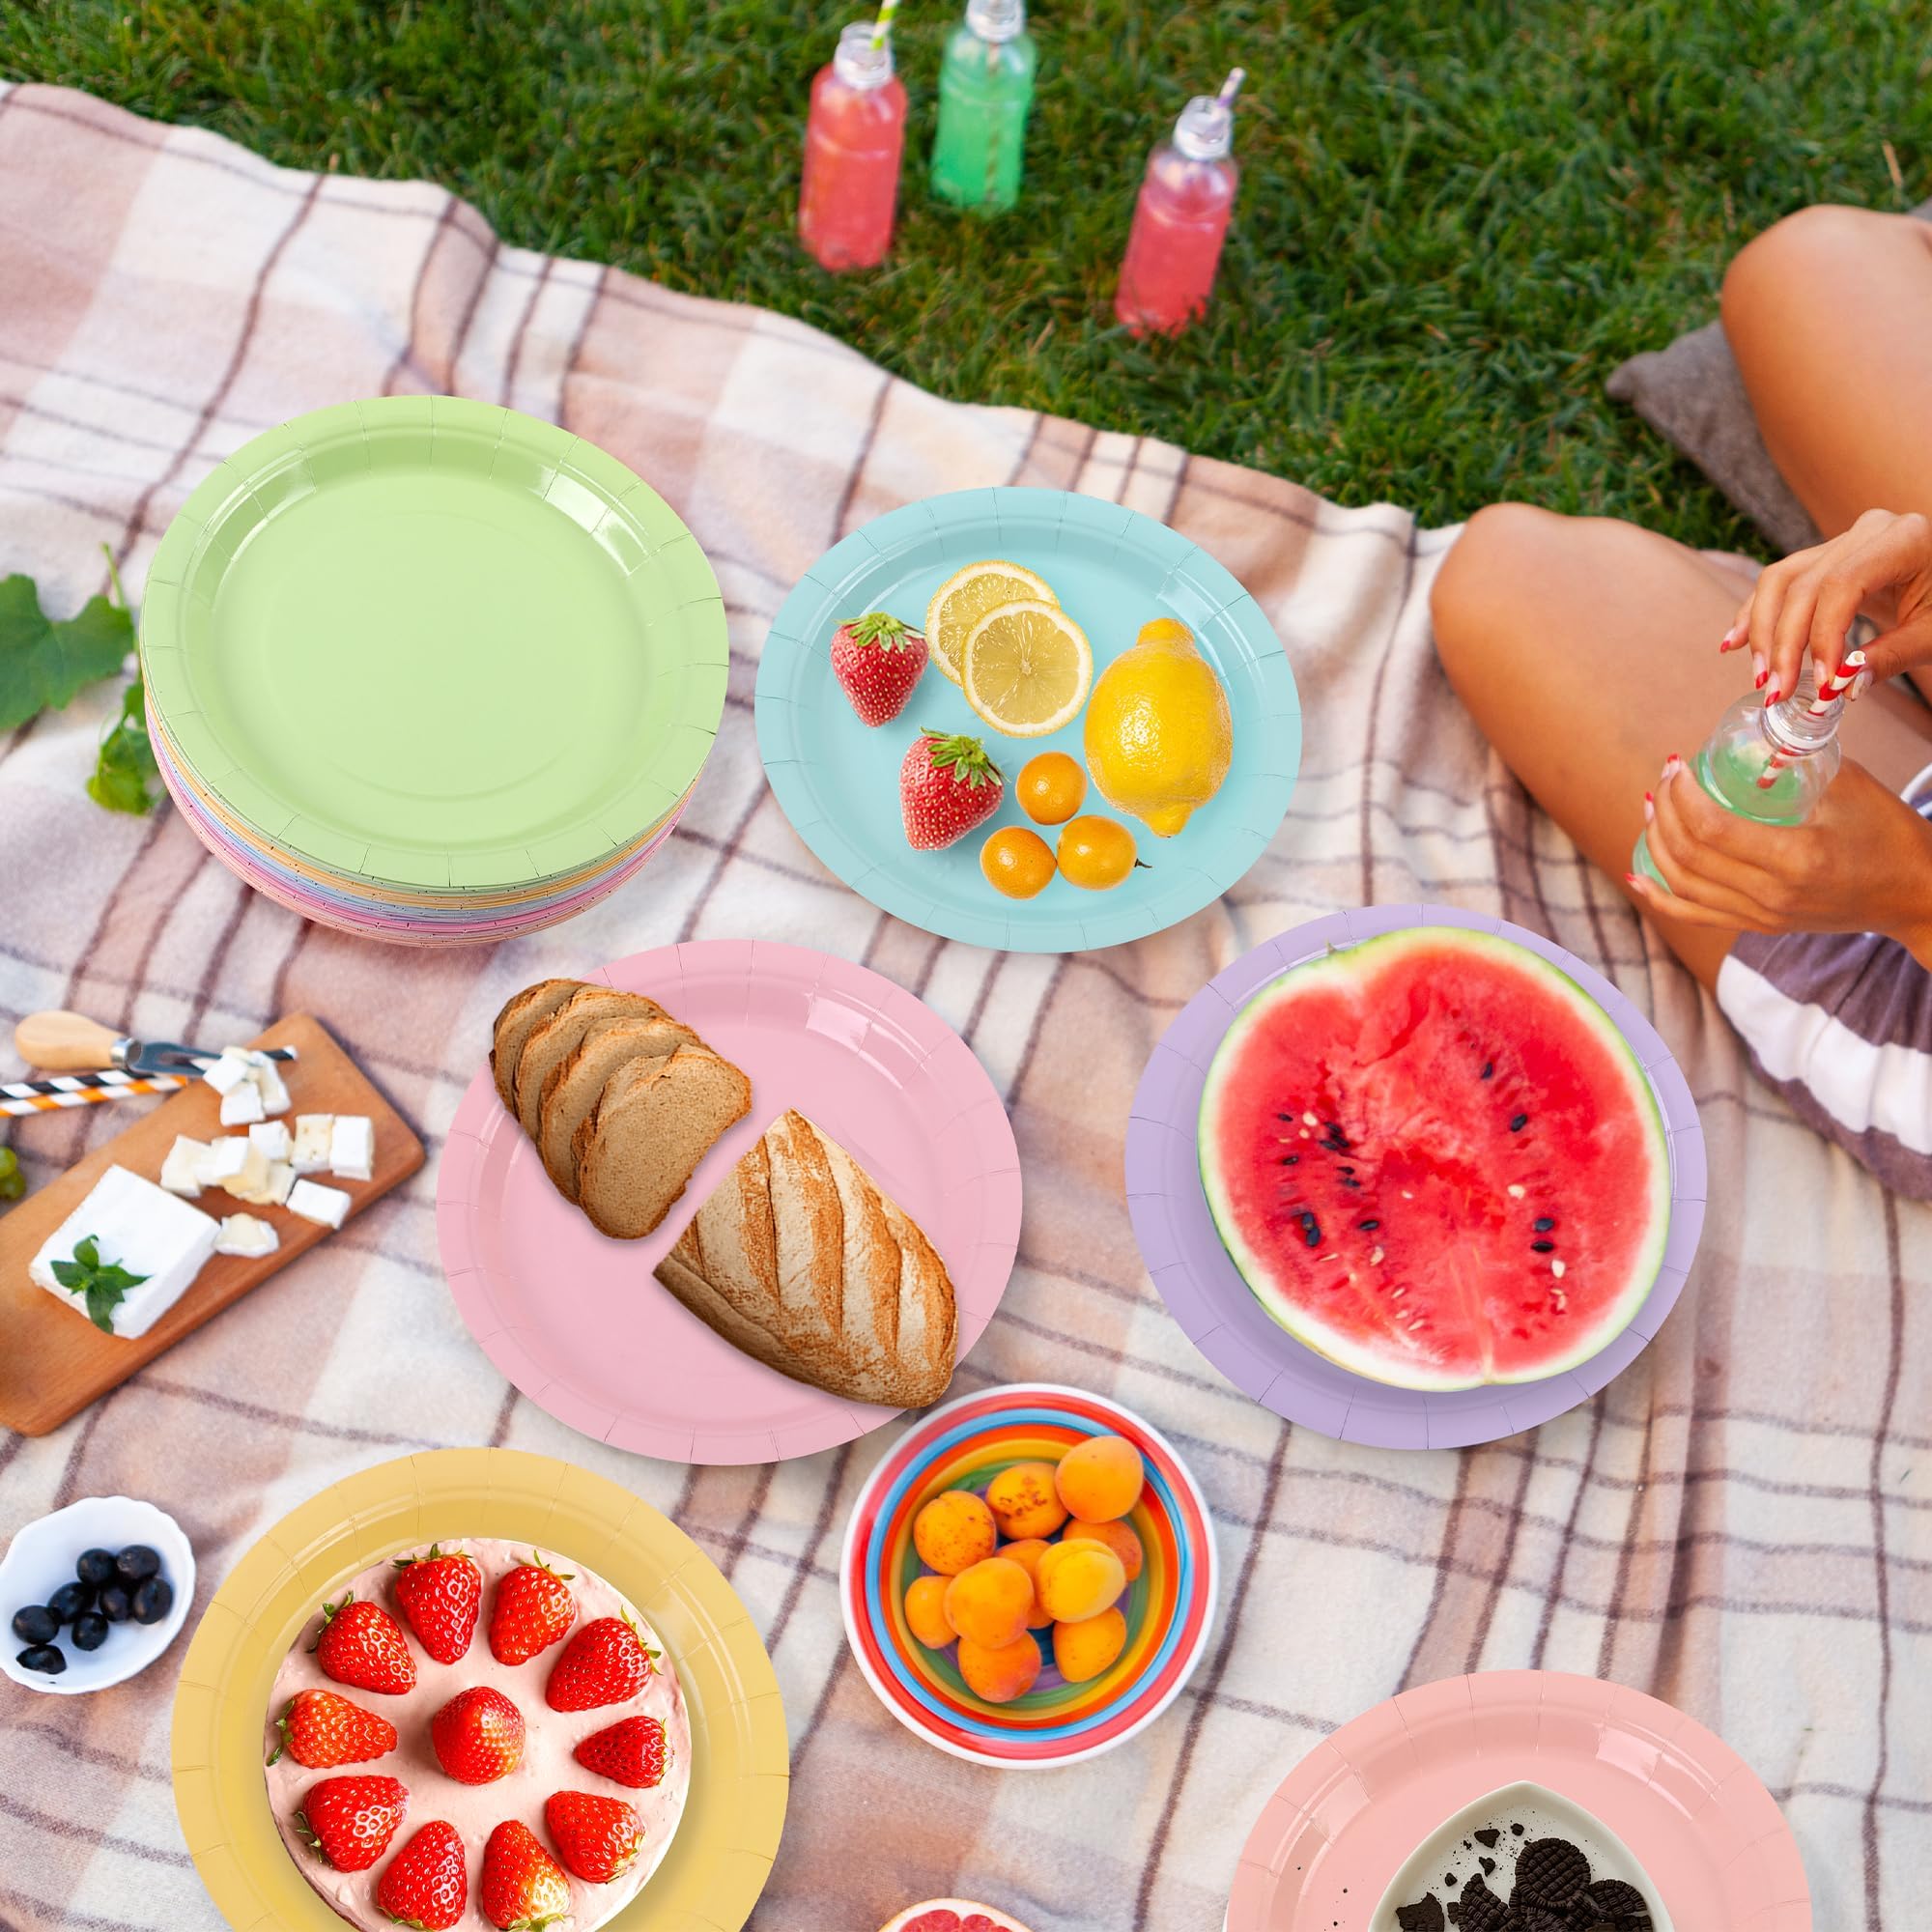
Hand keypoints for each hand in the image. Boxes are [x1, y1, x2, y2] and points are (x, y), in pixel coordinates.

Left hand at [1628, 752, 1931, 960]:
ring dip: (1656, 845)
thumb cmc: (1889, 835)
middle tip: (1664, 779)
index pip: (1711, 830)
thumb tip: (1755, 727)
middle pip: (1689, 856)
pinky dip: (1660, 896)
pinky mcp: (1759, 926)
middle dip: (1665, 812)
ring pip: (1684, 886)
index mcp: (1794, 860)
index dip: (1682, 795)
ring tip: (1652, 809)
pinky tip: (1637, 876)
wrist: (1916, 894)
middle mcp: (1770, 896)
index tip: (1676, 765)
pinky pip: (1695, 915)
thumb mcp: (1850, 787)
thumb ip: (1799, 759)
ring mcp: (1762, 917)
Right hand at [1719, 507, 1931, 702]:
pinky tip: (1734, 643)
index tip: (1822, 684)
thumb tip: (1840, 687)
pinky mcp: (1828, 557)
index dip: (1823, 637)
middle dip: (1784, 643)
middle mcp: (1868, 530)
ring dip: (1762, 631)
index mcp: (1902, 539)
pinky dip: (1757, 613)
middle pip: (1802, 585)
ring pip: (1780, 580)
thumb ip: (1890, 657)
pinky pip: (1782, 581)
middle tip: (1776, 690)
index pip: (1841, 586)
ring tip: (1759, 675)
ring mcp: (1844, 540)